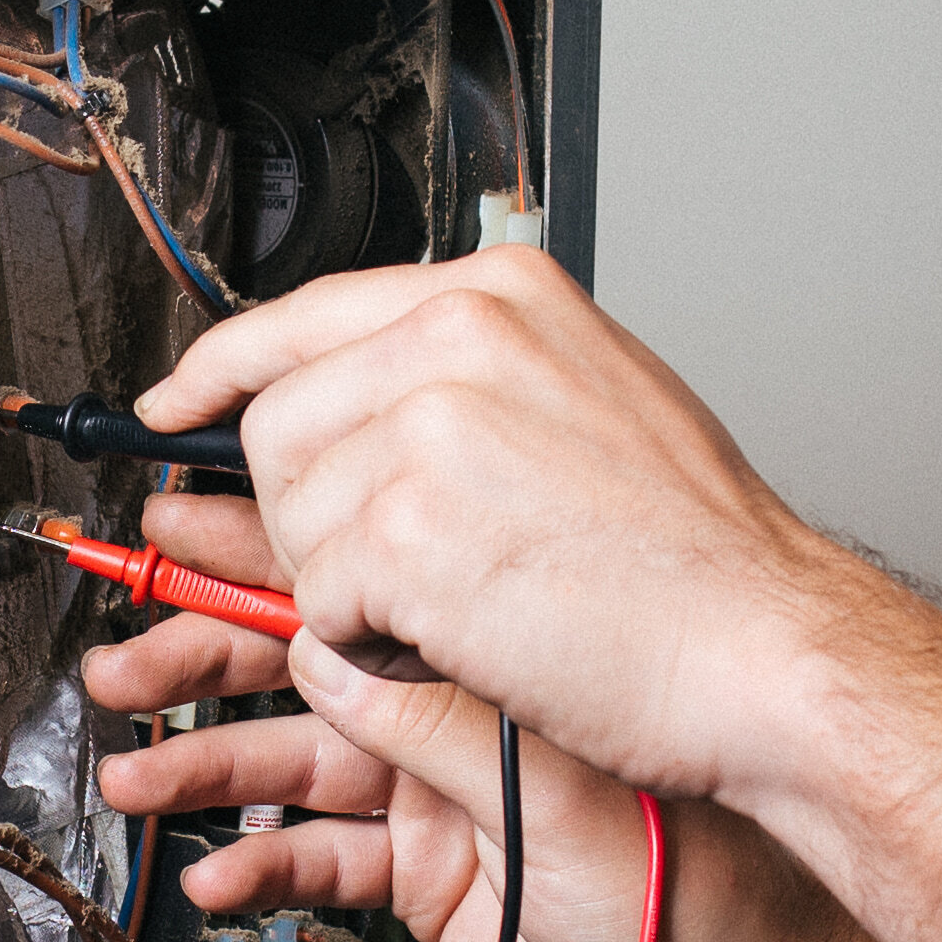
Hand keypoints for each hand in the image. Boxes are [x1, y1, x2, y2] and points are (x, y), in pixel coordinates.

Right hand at [65, 287, 902, 941]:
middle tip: (122, 637)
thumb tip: (330, 660)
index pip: (366, 552)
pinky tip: (211, 869)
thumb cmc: (717, 874)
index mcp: (503, 624)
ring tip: (131, 764)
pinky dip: (261, 862)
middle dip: (202, 642)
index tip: (178, 520)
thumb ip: (434, 728)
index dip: (264, 537)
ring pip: (296, 752)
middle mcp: (467, 690)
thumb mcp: (558, 787)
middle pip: (306, 644)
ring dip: (206, 756)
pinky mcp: (437, 873)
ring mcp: (447, 779)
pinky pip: (326, 858)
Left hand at [134, 245, 869, 816]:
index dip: (225, 369)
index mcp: (501, 294)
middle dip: (308, 510)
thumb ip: (481, 379)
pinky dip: (371, 641)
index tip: (178, 404)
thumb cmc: (703, 559)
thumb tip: (370, 394)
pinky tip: (460, 635)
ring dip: (350, 584)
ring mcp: (424, 431)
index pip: (307, 313)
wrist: (763, 646)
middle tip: (393, 566)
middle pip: (277, 422)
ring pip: (291, 517)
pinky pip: (318, 598)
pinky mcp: (404, 534)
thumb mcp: (598, 399)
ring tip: (460, 600)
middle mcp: (456, 340)